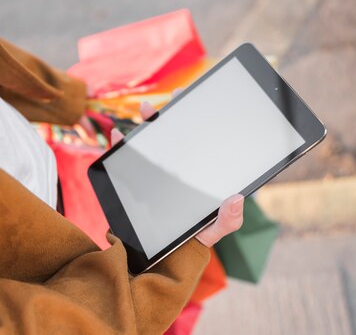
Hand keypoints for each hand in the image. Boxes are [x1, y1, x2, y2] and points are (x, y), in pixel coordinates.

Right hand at [109, 90, 244, 248]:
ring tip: (146, 112)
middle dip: (170, 112)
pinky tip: (118, 136)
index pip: (198, 138)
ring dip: (147, 122)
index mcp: (199, 171)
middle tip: (173, 99)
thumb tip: (237, 199)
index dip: (196, 116)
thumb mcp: (216, 229)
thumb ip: (229, 219)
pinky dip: (120, 145)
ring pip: (151, 140)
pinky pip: (126, 158)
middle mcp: (178, 166)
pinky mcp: (137, 179)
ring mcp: (157, 171)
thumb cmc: (195, 237)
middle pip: (173, 133)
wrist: (166, 255)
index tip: (194, 99)